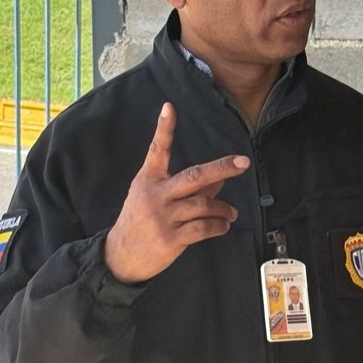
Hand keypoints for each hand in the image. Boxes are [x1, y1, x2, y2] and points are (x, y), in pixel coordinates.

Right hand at [104, 103, 250, 283]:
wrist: (120, 255)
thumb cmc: (140, 222)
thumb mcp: (155, 198)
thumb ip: (186, 188)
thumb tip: (218, 181)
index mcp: (149, 180)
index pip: (157, 149)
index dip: (164, 128)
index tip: (170, 106)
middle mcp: (156, 195)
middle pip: (194, 176)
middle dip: (221, 168)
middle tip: (242, 163)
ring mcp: (163, 217)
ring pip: (203, 205)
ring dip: (223, 209)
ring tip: (231, 213)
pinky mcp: (170, 238)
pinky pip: (202, 228)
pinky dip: (218, 226)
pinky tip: (224, 226)